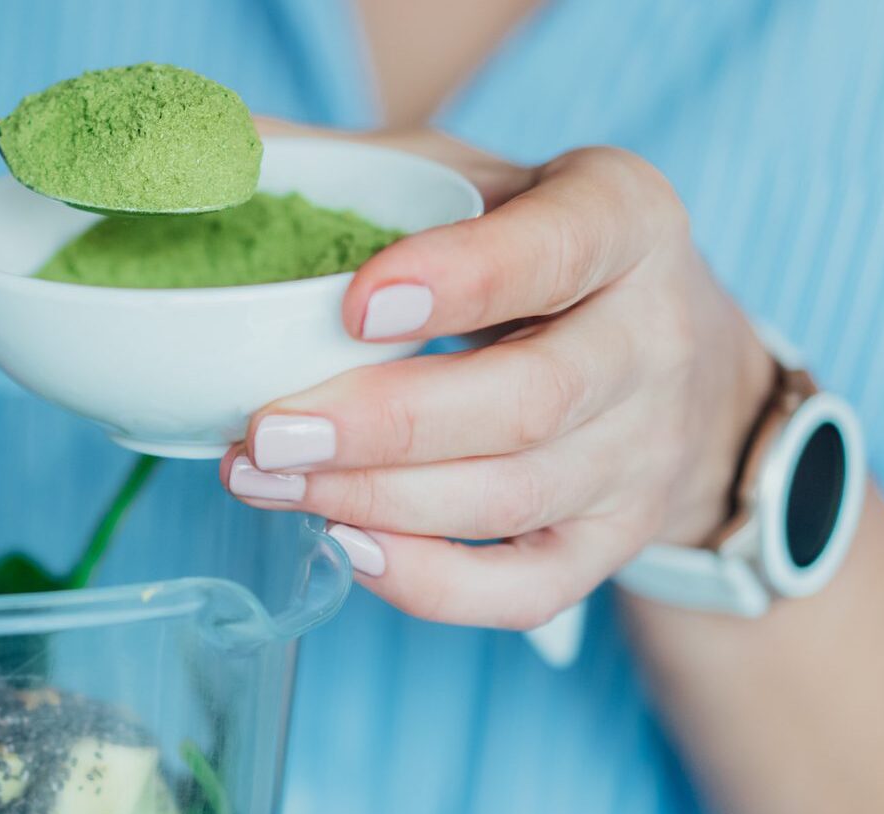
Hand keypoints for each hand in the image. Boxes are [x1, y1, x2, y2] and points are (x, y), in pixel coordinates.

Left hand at [222, 128, 775, 630]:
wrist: (676, 356)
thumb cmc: (532, 249)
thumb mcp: (471, 177)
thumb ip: (359, 168)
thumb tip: (207, 154)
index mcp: (624, 222)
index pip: (557, 252)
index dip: (459, 281)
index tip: (354, 303)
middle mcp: (653, 341)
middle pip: (530, 402)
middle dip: (385, 426)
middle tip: (266, 431)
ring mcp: (642, 455)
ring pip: (513, 499)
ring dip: (374, 500)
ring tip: (264, 478)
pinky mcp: (616, 542)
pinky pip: (525, 590)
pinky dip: (427, 582)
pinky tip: (342, 545)